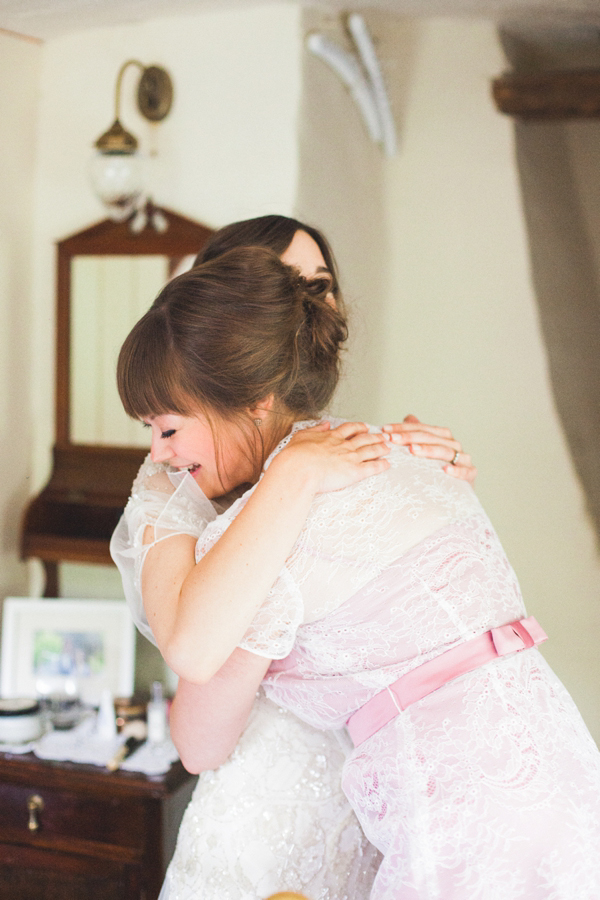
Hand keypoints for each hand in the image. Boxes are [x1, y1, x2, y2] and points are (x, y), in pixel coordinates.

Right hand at [276, 421, 390, 493]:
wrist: (300, 469)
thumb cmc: (296, 455)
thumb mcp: (302, 436)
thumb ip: (316, 429)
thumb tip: (325, 424)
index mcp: (332, 437)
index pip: (349, 429)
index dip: (359, 427)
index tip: (365, 427)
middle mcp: (344, 445)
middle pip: (364, 438)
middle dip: (375, 437)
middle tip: (383, 436)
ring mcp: (351, 457)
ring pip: (371, 450)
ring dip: (381, 448)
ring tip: (389, 447)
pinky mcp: (355, 471)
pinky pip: (372, 467)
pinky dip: (382, 465)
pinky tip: (388, 464)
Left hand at [382, 415, 476, 483]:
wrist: (455, 492)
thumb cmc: (436, 470)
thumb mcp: (425, 452)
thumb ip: (418, 434)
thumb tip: (409, 417)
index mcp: (443, 436)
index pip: (421, 428)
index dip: (403, 428)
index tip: (385, 430)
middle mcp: (454, 444)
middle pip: (432, 437)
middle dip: (411, 437)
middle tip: (393, 439)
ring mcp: (464, 459)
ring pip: (446, 451)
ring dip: (429, 450)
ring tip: (413, 450)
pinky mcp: (471, 474)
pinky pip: (465, 471)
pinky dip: (456, 470)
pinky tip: (445, 470)